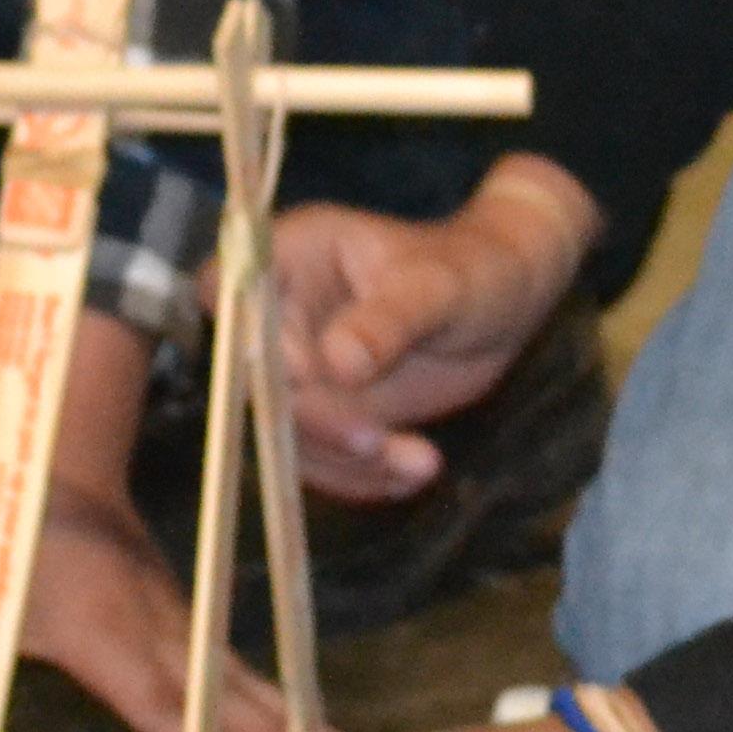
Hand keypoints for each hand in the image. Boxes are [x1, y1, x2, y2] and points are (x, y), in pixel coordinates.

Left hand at [0, 311, 310, 731]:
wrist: (64, 465)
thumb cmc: (15, 541)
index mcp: (106, 635)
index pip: (160, 700)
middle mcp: (156, 634)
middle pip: (226, 699)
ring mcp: (183, 626)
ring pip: (246, 684)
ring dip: (291, 725)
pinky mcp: (193, 625)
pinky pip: (241, 675)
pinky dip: (278, 707)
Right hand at [270, 159, 593, 501]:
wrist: (506, 301)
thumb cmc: (474, 270)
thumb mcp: (439, 289)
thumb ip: (387, 321)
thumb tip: (336, 364)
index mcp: (294, 254)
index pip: (226, 290)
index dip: (247, 339)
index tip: (306, 374)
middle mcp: (285, 311)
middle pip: (254, 377)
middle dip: (311, 419)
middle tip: (374, 442)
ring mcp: (304, 366)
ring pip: (289, 431)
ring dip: (347, 462)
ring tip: (420, 464)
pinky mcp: (329, 410)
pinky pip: (325, 457)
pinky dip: (367, 477)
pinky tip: (416, 472)